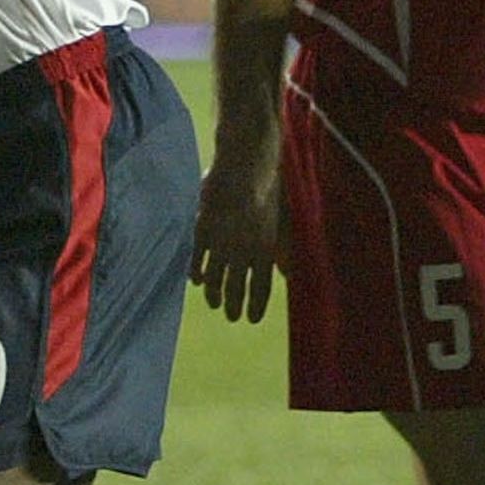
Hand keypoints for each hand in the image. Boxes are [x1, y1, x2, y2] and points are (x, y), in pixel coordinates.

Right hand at [190, 138, 286, 322]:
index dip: (256, 305)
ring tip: (214, 304)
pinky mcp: (203, 230)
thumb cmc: (266, 189)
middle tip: (231, 316)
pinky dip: (196, 272)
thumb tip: (288, 274)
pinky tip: (196, 281)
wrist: (243, 165)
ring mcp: (221, 241)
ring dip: (214, 294)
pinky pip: (197, 259)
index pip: (262, 287)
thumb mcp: (279, 220)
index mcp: (266, 248)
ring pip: (215, 277)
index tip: (251, 319)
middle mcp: (243, 250)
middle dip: (234, 304)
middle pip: (237, 286)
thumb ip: (282, 250)